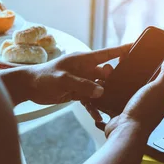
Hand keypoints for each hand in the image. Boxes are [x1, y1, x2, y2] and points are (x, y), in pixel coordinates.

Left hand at [0, 44, 130, 104]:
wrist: (28, 87)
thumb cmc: (43, 77)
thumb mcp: (63, 80)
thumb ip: (82, 85)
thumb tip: (101, 91)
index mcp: (83, 60)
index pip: (107, 54)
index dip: (121, 50)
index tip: (135, 47)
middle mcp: (85, 69)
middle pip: (106, 73)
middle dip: (116, 80)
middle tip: (127, 87)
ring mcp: (82, 81)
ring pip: (100, 87)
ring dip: (105, 96)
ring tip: (116, 104)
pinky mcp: (77, 92)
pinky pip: (90, 99)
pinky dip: (94, 107)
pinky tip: (99, 116)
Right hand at [86, 56, 163, 138]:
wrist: (124, 132)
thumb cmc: (143, 112)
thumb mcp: (158, 88)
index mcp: (158, 100)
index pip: (154, 81)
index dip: (145, 69)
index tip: (135, 59)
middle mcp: (145, 106)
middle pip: (136, 85)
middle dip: (126, 74)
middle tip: (118, 64)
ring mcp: (131, 110)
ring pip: (122, 91)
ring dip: (114, 82)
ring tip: (107, 71)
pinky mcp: (118, 113)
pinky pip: (111, 100)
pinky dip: (106, 93)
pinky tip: (102, 84)